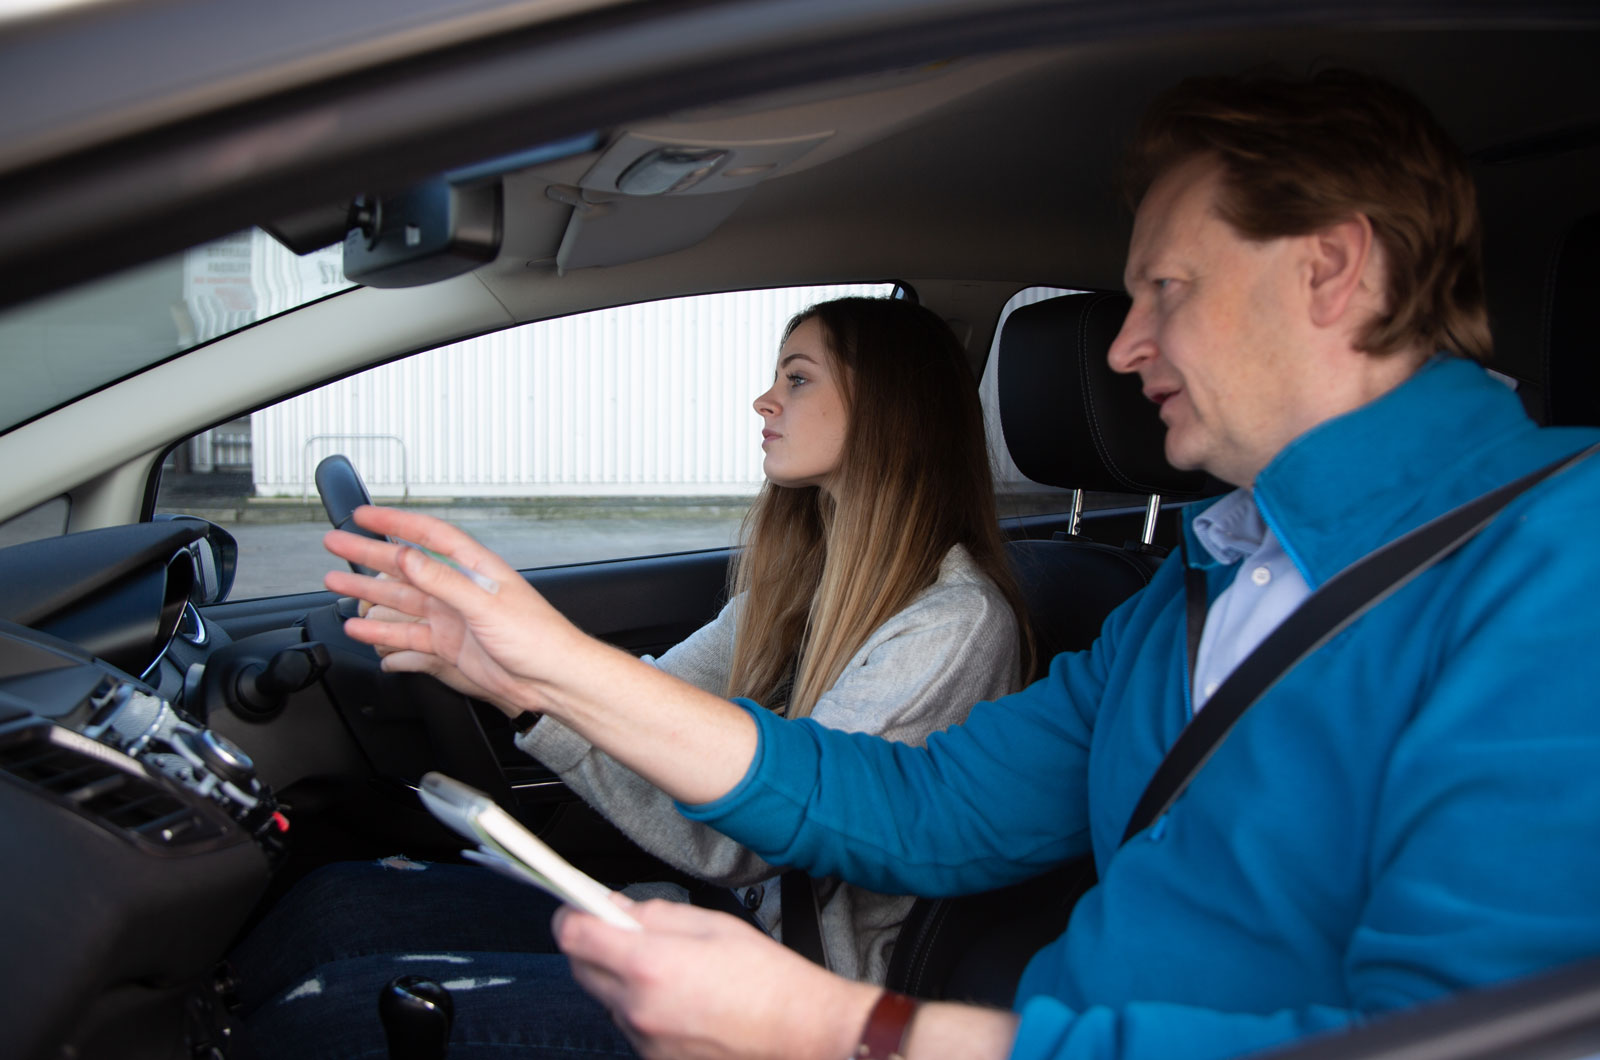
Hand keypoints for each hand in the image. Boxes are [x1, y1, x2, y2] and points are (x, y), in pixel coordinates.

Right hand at [323, 506, 592, 715]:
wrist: (551, 679)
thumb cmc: (537, 637)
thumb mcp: (486, 604)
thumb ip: (443, 581)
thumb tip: (408, 557)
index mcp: (475, 568)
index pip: (428, 535)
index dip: (395, 522)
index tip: (363, 516)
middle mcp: (461, 589)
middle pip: (405, 566)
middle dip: (368, 554)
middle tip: (334, 544)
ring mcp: (452, 618)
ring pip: (400, 600)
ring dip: (367, 592)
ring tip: (335, 582)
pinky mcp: (449, 645)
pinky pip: (407, 636)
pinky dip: (382, 632)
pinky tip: (360, 629)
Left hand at [555, 899, 877, 1059]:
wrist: (802, 1032)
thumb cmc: (767, 979)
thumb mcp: (711, 924)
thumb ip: (654, 913)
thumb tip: (616, 907)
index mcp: (649, 965)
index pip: (574, 935)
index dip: (570, 914)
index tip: (575, 906)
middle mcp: (638, 1008)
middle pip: (581, 969)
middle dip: (596, 946)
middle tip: (627, 933)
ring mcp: (644, 1040)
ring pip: (606, 998)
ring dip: (621, 979)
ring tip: (672, 971)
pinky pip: (630, 1025)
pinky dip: (643, 1008)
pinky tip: (683, 999)